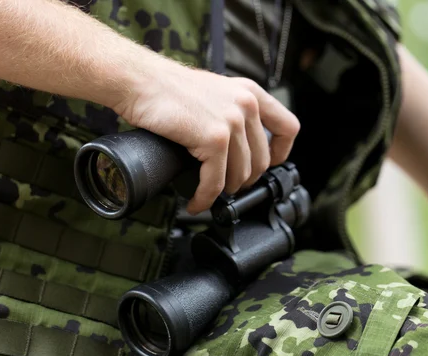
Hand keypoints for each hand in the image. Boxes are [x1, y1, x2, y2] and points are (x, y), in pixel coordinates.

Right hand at [114, 58, 299, 214]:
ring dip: (223, 192)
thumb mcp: (214, 92)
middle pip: (261, 161)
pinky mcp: (213, 139)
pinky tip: (197, 202)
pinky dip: (206, 198)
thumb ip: (231, 111)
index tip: (267, 165)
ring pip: (240, 175)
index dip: (280, 153)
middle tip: (226, 187)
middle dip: (244, 181)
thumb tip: (236, 147)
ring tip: (208, 194)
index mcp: (251, 92)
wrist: (139, 81)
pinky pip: (216, 182)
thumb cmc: (166, 89)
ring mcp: (231, 122)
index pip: (288, 127)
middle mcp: (246, 105)